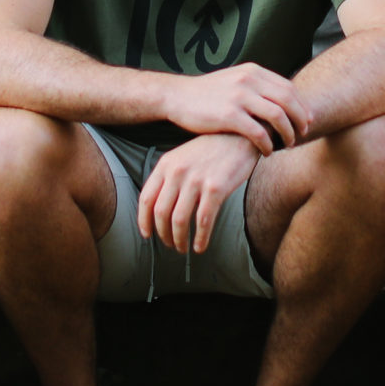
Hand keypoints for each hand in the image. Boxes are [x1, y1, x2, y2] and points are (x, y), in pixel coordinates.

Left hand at [137, 133, 260, 254]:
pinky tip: (200, 246)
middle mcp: (177, 172)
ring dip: (180, 240)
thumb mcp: (183, 156)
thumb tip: (159, 206)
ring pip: (179, 220)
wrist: (240, 136)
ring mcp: (196, 180)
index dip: (144, 221)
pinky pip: (203, 221)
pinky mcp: (216, 188)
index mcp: (166, 164)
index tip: (147, 235)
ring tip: (184, 248)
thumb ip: (169, 176)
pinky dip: (200, 238)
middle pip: (161, 213)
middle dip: (163, 235)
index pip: (146, 199)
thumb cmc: (212, 149)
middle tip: (170, 245)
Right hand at [165, 64, 310, 150]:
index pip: (288, 87)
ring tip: (288, 144)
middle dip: (300, 119)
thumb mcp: (235, 80)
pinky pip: (259, 132)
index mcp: (253, 71)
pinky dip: (268, 144)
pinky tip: (267, 151)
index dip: (301, 105)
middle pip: (288, 100)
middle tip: (303, 134)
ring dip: (288, 133)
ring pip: (278, 116)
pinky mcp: (229, 115)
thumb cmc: (208, 93)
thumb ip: (257, 86)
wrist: (177, 96)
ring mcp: (239, 97)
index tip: (306, 120)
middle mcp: (249, 80)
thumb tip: (282, 99)